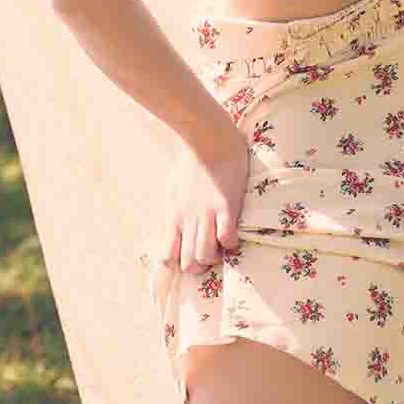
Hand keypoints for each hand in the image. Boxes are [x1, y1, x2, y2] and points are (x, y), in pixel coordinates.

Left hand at [160, 131, 250, 274]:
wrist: (207, 136)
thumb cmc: (192, 159)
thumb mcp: (175, 187)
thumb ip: (177, 207)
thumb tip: (180, 219)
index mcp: (174, 217)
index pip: (168, 259)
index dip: (181, 265)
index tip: (192, 255)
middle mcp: (187, 220)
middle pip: (188, 264)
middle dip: (201, 266)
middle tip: (212, 252)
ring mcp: (206, 214)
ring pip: (205, 257)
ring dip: (217, 256)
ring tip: (223, 244)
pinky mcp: (226, 206)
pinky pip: (227, 238)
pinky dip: (232, 241)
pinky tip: (234, 231)